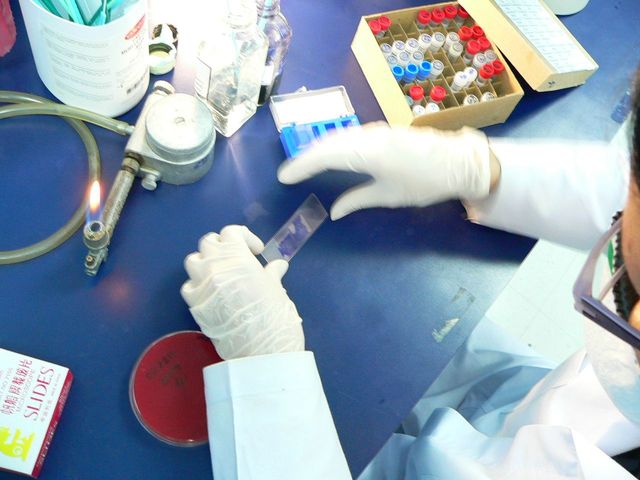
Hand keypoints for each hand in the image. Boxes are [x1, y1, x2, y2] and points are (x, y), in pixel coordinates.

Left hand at [181, 225, 303, 359]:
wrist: (260, 352)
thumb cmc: (274, 316)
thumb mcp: (277, 290)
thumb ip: (272, 273)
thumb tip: (277, 265)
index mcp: (237, 257)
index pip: (231, 232)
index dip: (245, 237)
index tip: (256, 251)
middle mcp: (214, 266)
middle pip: (209, 243)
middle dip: (223, 246)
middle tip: (238, 258)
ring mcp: (200, 285)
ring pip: (193, 260)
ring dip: (206, 261)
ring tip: (221, 272)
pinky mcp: (194, 305)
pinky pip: (189, 286)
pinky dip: (198, 284)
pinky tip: (212, 292)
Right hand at [277, 123, 494, 219]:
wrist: (460, 162)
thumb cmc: (424, 183)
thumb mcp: (389, 196)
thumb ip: (357, 201)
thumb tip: (334, 211)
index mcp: (366, 153)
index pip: (323, 156)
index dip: (301, 166)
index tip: (284, 177)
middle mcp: (367, 136)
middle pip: (327, 143)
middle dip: (306, 157)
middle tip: (290, 172)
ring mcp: (376, 131)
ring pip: (338, 137)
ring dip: (319, 149)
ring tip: (306, 164)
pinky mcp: (384, 131)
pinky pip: (350, 135)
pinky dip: (335, 145)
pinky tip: (332, 154)